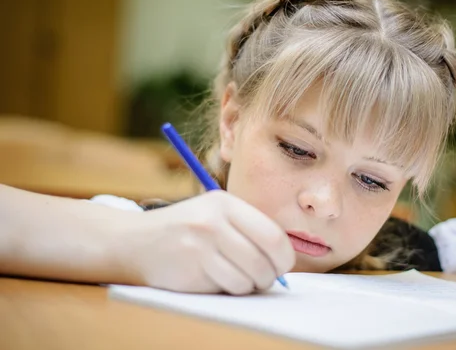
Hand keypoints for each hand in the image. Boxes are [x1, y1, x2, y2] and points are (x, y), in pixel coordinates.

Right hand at [120, 191, 294, 294]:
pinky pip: (227, 289)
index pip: (273, 236)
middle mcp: (213, 222)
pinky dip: (228, 289)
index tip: (281, 265)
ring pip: (248, 280)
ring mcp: (200, 246)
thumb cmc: (186, 229)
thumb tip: (284, 258)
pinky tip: (216, 278)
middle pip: (264, 261)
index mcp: (225, 203)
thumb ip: (248, 228)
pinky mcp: (190, 270)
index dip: (284, 257)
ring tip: (235, 276)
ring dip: (248, 285)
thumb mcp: (215, 213)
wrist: (135, 241)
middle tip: (262, 277)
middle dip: (269, 276)